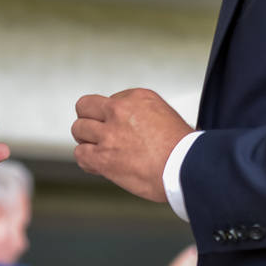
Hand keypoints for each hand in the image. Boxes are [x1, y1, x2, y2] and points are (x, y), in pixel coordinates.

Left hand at [72, 88, 190, 201]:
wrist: (187, 168)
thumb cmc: (184, 149)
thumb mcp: (166, 116)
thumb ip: (144, 116)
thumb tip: (135, 127)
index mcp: (137, 97)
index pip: (110, 100)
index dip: (111, 116)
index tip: (119, 128)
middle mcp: (119, 110)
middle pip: (85, 106)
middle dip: (88, 119)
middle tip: (96, 132)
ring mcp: (109, 133)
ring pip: (79, 129)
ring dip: (86, 140)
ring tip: (98, 150)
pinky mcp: (103, 157)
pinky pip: (81, 154)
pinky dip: (87, 160)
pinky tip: (97, 165)